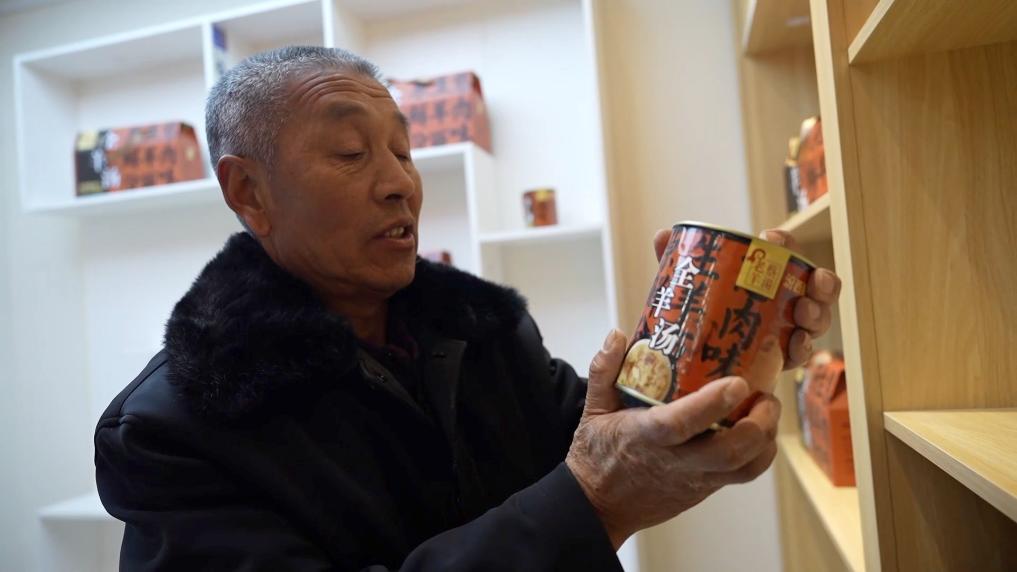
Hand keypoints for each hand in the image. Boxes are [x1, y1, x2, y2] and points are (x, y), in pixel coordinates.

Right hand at [566, 330, 779, 549]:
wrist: (600, 505)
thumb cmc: (598, 454)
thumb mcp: (593, 409)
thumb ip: (603, 371)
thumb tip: (617, 335)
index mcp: (644, 437)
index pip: (681, 424)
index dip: (712, 404)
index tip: (737, 383)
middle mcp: (674, 461)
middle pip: (728, 452)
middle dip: (757, 424)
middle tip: (766, 395)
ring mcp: (694, 478)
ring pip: (744, 468)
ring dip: (765, 439)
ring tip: (768, 410)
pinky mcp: (705, 489)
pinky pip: (742, 476)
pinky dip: (760, 455)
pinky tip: (760, 431)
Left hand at [652, 227, 841, 368]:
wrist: (692, 362)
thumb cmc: (697, 316)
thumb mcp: (687, 288)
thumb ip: (676, 263)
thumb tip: (662, 235)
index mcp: (765, 277)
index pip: (784, 253)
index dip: (786, 244)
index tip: (772, 239)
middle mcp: (784, 301)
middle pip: (816, 286)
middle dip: (822, 282)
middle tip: (811, 283)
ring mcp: (787, 330)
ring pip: (817, 319)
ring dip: (817, 314)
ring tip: (802, 313)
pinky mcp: (780, 360)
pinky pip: (802, 353)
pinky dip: (802, 347)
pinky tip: (795, 344)